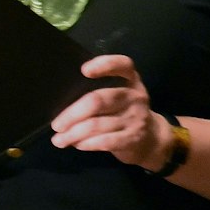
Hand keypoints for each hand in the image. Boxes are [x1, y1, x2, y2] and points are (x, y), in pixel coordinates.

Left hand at [48, 55, 164, 168]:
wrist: (153, 138)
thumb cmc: (123, 111)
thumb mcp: (118, 94)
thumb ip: (97, 90)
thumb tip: (60, 98)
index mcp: (130, 80)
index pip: (122, 65)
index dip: (104, 64)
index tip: (84, 70)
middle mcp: (134, 96)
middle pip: (98, 100)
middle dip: (72, 114)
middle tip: (56, 125)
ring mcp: (135, 118)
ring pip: (97, 125)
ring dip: (73, 134)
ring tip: (58, 140)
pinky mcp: (133, 138)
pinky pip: (105, 141)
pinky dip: (87, 143)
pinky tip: (77, 144)